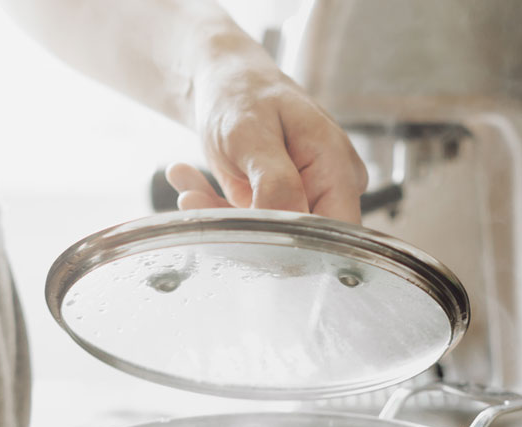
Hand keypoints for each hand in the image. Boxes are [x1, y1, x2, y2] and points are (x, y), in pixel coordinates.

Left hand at [167, 41, 366, 223]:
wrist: (225, 81)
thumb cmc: (243, 93)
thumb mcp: (252, 132)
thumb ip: (275, 182)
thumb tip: (290, 228)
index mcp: (336, 167)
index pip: (336, 234)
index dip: (295, 248)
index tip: (243, 229)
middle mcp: (329, 189)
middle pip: (298, 243)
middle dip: (241, 227)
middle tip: (193, 201)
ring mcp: (304, 199)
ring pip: (267, 240)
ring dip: (218, 216)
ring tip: (184, 181)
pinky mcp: (278, 207)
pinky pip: (249, 228)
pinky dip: (214, 210)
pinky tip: (188, 180)